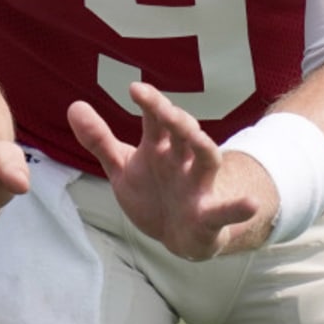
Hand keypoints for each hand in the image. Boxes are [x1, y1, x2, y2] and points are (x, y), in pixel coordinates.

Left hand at [67, 82, 265, 260]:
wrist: (177, 235)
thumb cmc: (151, 192)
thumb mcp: (121, 167)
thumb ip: (99, 139)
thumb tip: (73, 106)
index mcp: (161, 146)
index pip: (156, 118)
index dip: (150, 102)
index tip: (136, 89)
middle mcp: (182, 159)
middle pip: (183, 131)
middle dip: (175, 119)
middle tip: (164, 109)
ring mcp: (198, 185)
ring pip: (206, 158)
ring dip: (204, 146)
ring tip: (199, 135)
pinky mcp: (210, 216)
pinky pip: (226, 210)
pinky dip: (238, 208)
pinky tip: (249, 205)